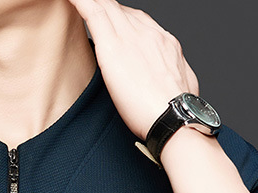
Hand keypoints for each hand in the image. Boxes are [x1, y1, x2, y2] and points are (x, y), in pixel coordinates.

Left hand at [65, 0, 200, 141]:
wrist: (175, 116)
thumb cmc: (176, 113)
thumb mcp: (180, 88)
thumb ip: (169, 79)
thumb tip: (165, 86)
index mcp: (165, 44)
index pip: (138, 23)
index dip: (122, 19)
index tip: (112, 21)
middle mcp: (149, 33)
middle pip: (120, 11)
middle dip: (105, 6)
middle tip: (91, 6)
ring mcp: (131, 37)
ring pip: (106, 7)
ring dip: (93, 3)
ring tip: (77, 0)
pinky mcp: (113, 46)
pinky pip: (94, 14)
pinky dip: (80, 2)